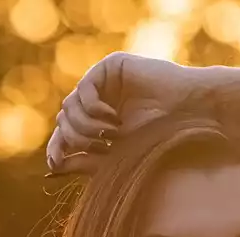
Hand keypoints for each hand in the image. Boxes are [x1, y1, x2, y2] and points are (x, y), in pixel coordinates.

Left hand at [45, 52, 205, 174]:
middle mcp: (98, 100)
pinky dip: (93, 109)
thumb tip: (52, 167)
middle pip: (64, 120)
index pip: (66, 133)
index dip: (56, 147)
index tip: (54, 164)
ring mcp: (103, 82)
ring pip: (69, 106)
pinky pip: (84, 89)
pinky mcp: (110, 66)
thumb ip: (84, 161)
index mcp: (98, 121)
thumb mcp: (114, 157)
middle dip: (77, 137)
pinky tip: (113, 117)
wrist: (187, 115)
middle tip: (101, 146)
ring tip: (112, 133)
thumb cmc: (157, 139)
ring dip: (86, 126)